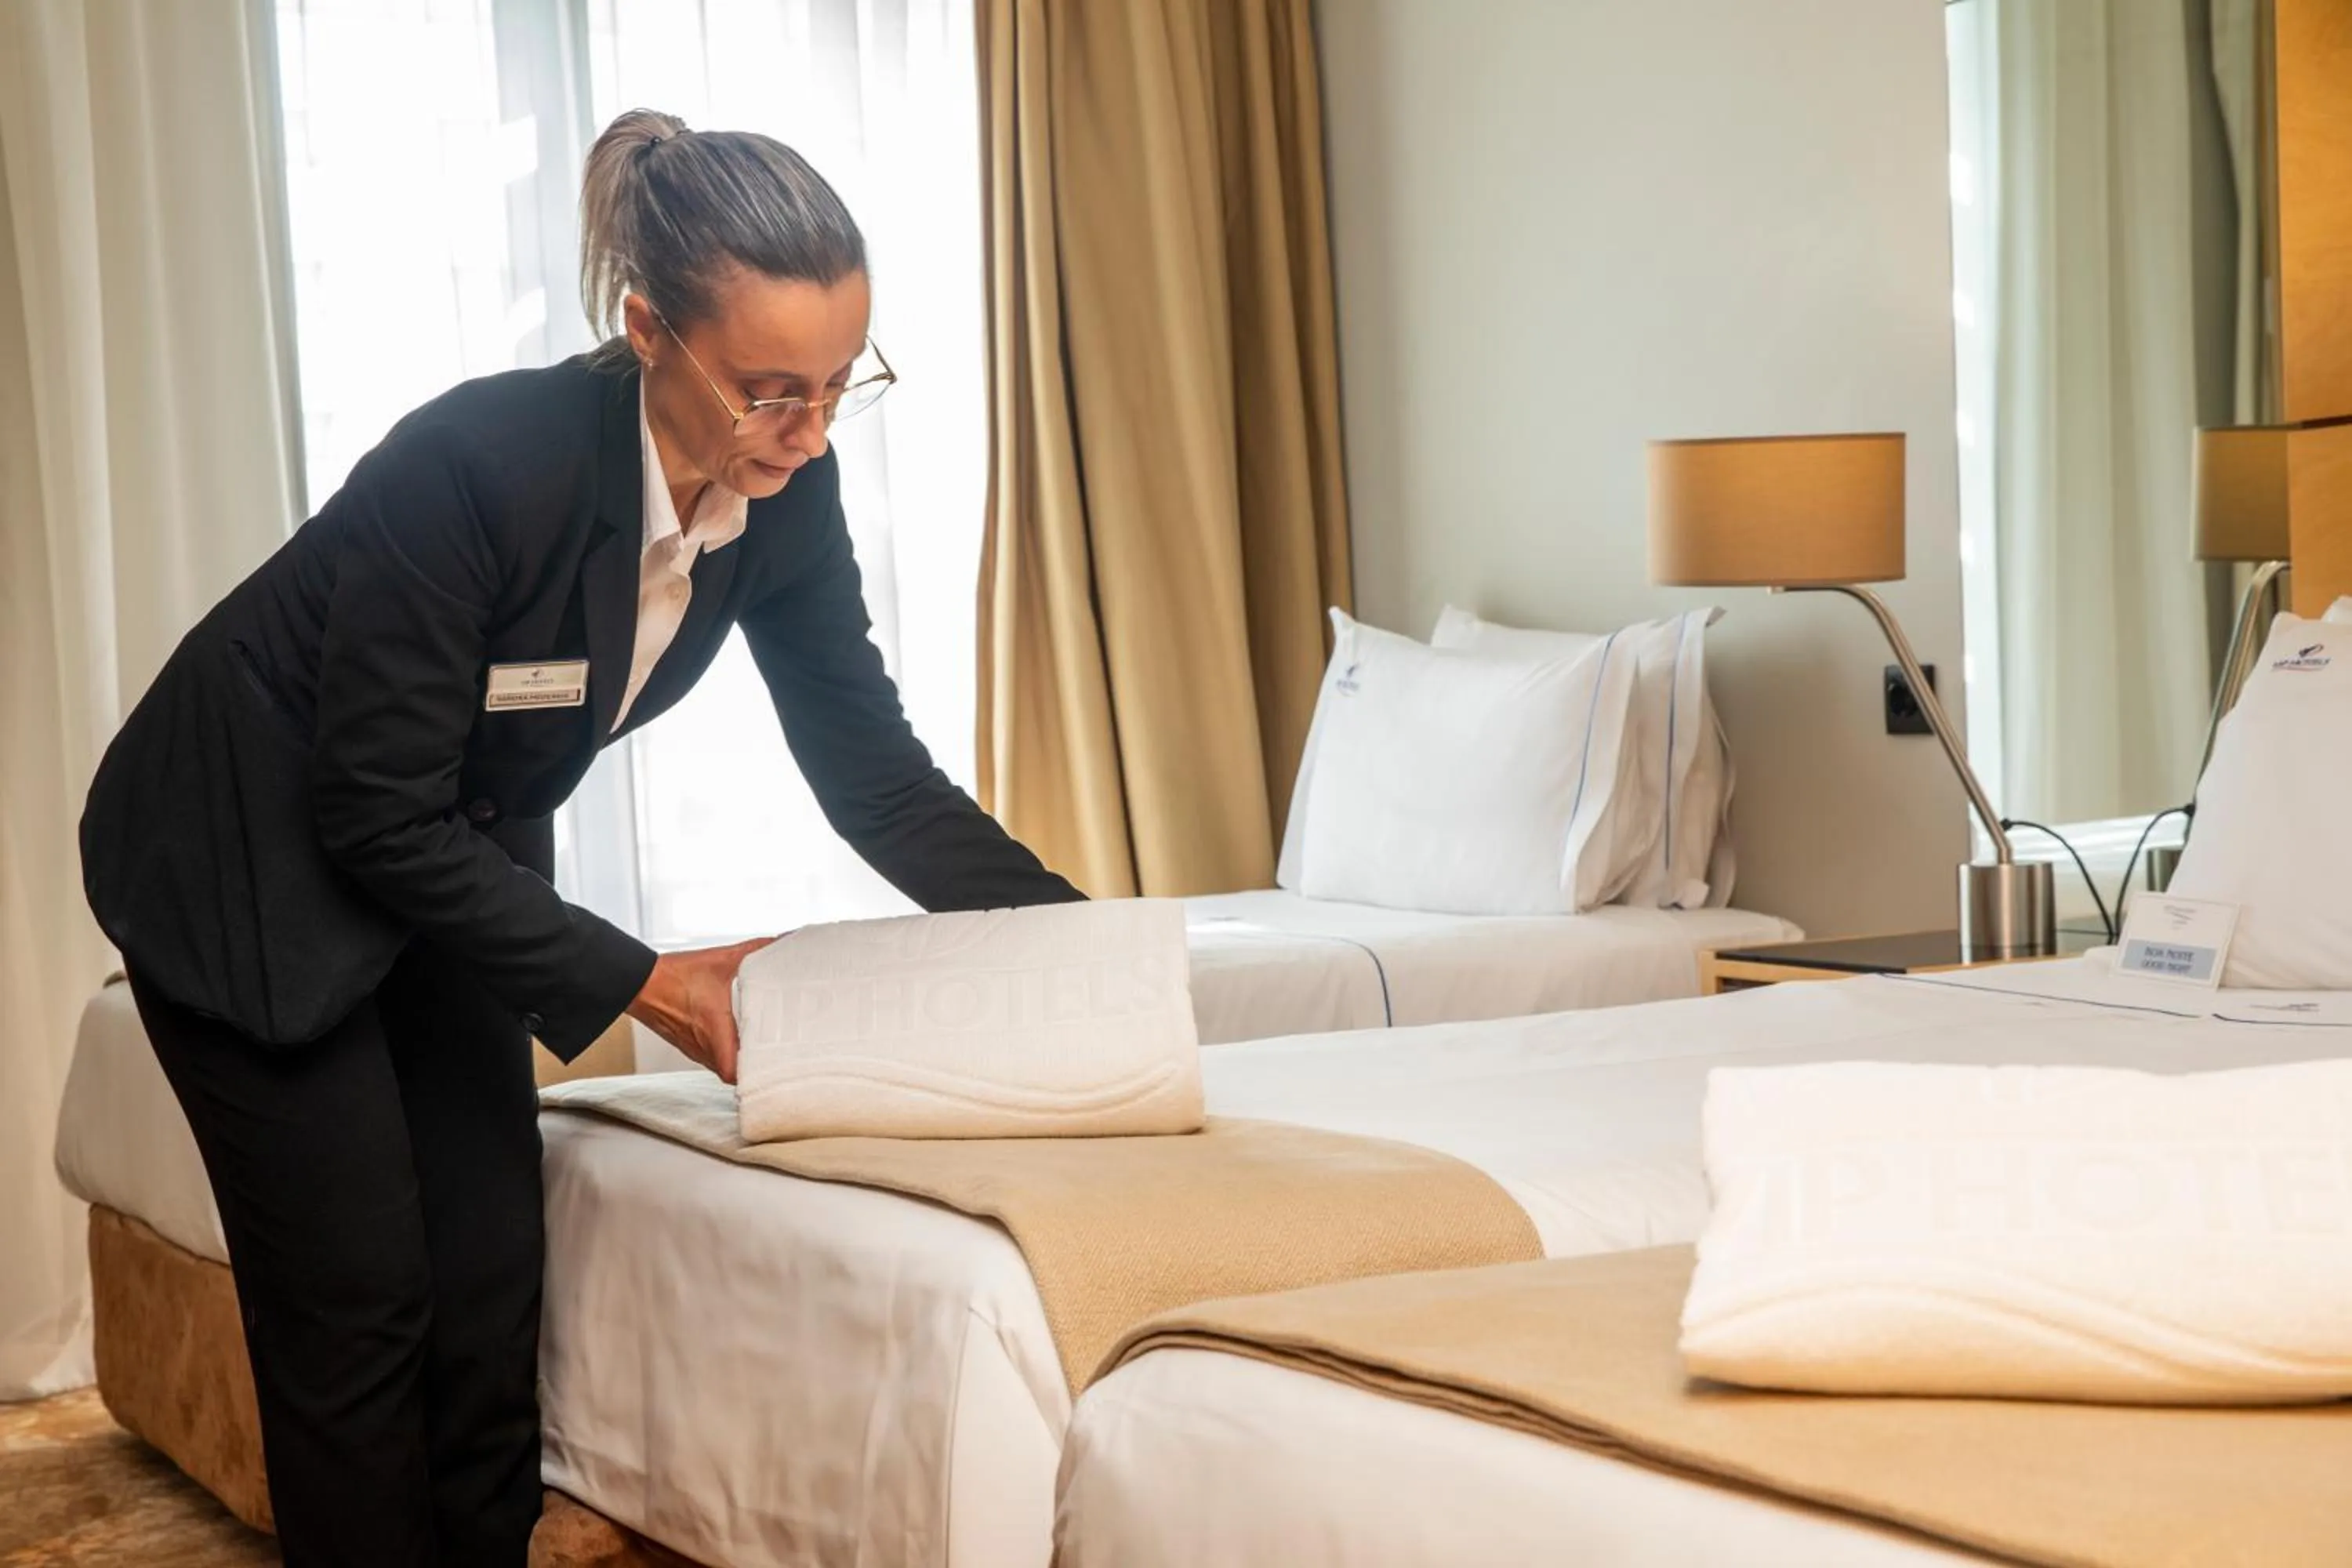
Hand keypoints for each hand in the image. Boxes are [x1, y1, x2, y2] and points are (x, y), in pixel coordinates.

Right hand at [626, 935, 781, 1083]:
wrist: (638, 981)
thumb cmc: (674, 975)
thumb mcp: (720, 959)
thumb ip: (754, 949)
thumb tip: (780, 941)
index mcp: (714, 1029)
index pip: (733, 1072)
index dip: (753, 1076)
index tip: (772, 1067)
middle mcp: (702, 1045)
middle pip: (730, 1074)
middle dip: (750, 1069)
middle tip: (772, 1058)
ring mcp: (692, 1047)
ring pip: (719, 1066)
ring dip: (735, 1061)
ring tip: (758, 1051)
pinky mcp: (684, 1043)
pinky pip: (707, 1057)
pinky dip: (721, 1053)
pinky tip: (732, 1039)